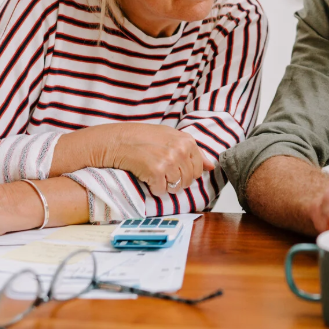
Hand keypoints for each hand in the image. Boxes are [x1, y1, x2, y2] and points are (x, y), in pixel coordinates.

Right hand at [93, 123, 214, 194]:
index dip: (186, 173)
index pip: (198, 169)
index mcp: (187, 141)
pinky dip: (153, 188)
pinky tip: (145, 175)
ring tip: (153, 172)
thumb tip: (211, 166)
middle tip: (161, 171)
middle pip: (188, 180)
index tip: (174, 168)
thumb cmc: (142, 138)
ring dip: (164, 184)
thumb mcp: (170, 137)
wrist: (117, 140)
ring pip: (176, 187)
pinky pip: (161, 191)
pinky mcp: (156, 172)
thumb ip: (192, 151)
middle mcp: (180, 150)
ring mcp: (169, 161)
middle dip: (175, 180)